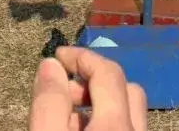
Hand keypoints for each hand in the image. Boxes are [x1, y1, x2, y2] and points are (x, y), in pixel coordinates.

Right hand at [29, 47, 146, 130]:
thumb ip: (50, 105)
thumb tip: (51, 64)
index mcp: (116, 125)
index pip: (107, 72)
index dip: (81, 56)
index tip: (57, 56)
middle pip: (127, 89)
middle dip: (94, 80)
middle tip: (63, 92)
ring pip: (129, 113)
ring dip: (100, 105)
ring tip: (67, 118)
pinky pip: (127, 129)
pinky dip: (106, 123)